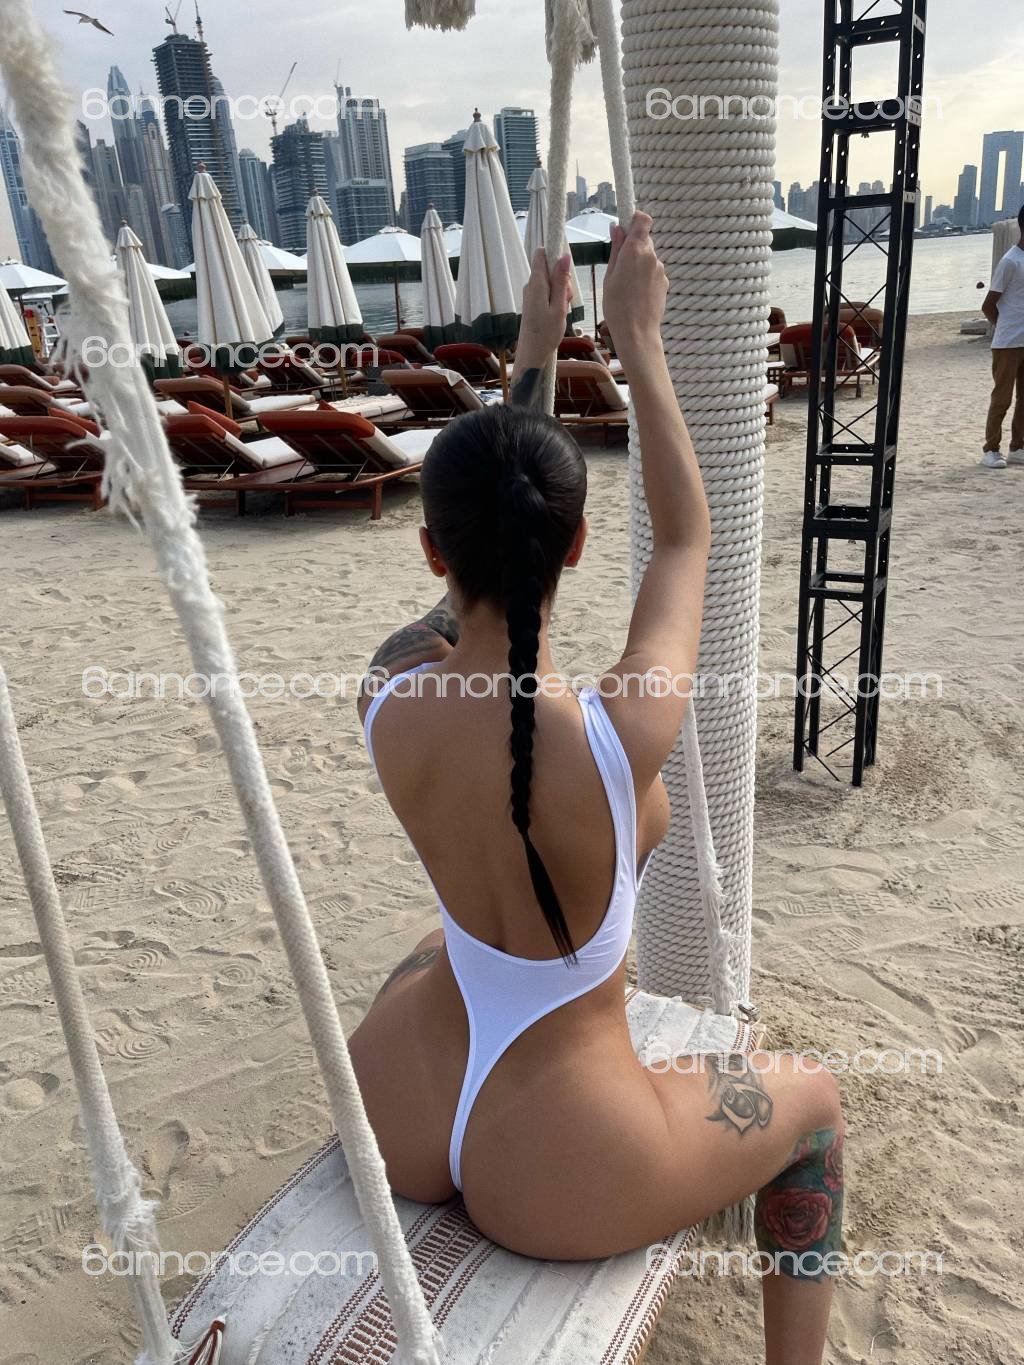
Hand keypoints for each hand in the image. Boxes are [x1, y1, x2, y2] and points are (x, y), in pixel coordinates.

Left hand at [517, 248, 573, 365]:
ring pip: (551, 281)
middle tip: (566, 299)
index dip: (555, 255)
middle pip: (550, 268)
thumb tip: (564, 256)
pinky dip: (556, 299)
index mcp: (536, 284)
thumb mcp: (559, 307)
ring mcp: (531, 293)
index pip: (541, 253)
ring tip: (562, 310)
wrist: (532, 353)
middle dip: (562, 278)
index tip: (566, 270)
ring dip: (561, 291)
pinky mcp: (533, 301)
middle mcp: (531, 285)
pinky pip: (548, 292)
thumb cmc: (546, 334)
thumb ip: (561, 281)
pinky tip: (558, 313)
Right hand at [602, 213, 667, 352]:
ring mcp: (660, 270)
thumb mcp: (609, 275)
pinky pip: (653, 273)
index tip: (626, 225)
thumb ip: (616, 249)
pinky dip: (645, 277)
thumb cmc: (617, 306)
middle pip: (645, 240)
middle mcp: (651, 256)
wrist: (636, 332)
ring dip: (639, 264)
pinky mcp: (664, 282)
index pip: (643, 220)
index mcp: (635, 250)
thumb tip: (617, 228)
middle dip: (633, 246)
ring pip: (649, 258)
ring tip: (627, 285)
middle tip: (620, 264)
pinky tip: (636, 294)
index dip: (635, 219)